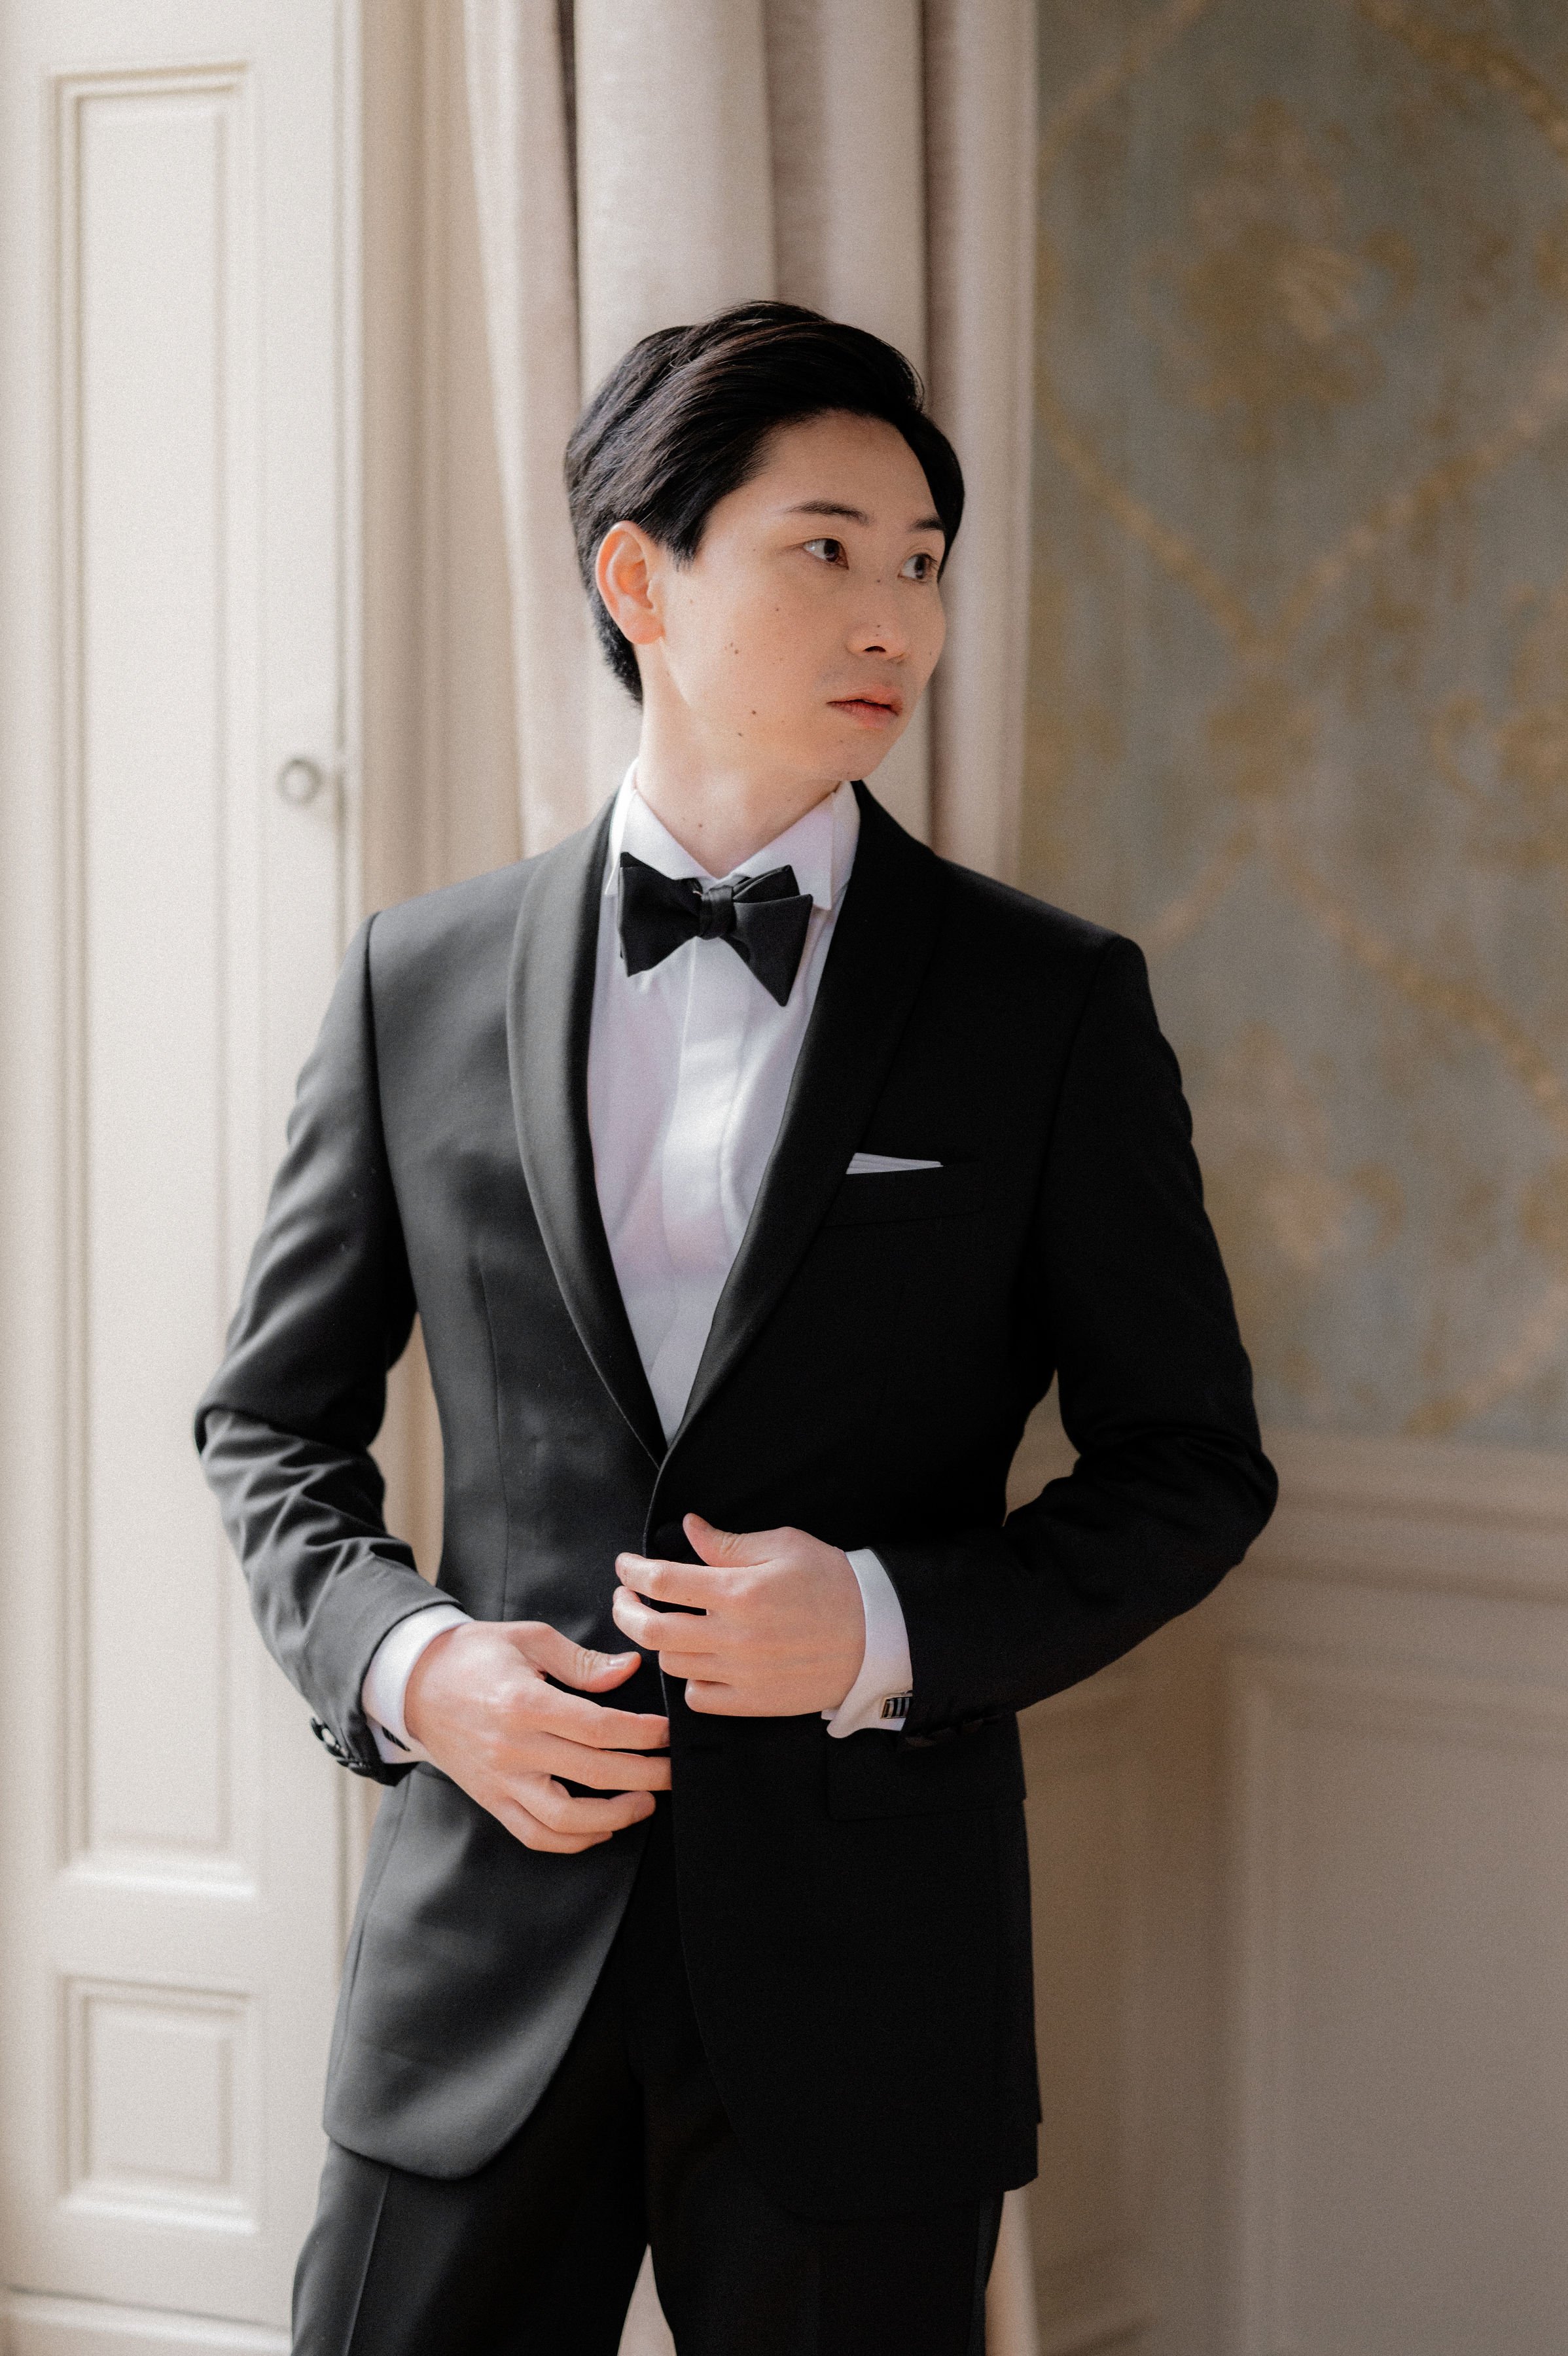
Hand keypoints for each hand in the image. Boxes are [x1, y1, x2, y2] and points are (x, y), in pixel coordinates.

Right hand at [402, 1620, 669, 1852]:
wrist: (414, 1685)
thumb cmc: (474, 1655)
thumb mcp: (528, 1639)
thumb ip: (582, 1662)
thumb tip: (629, 1670)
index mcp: (524, 1703)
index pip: (599, 1727)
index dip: (643, 1734)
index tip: (669, 1733)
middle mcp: (513, 1749)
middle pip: (594, 1773)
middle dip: (646, 1775)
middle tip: (675, 1771)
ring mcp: (500, 1781)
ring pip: (565, 1818)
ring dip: (614, 1817)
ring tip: (646, 1802)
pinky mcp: (491, 1800)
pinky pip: (535, 1835)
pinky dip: (573, 1840)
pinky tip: (603, 1827)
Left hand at [610, 1514, 864, 1716]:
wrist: (876, 1634)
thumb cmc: (832, 1582)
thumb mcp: (784, 1545)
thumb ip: (729, 1543)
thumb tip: (688, 1528)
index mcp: (739, 1591)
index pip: (663, 1581)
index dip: (633, 1571)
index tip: (626, 1566)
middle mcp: (734, 1636)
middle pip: (652, 1630)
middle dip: (626, 1610)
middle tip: (626, 1597)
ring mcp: (741, 1674)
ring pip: (672, 1664)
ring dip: (660, 1642)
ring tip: (666, 1625)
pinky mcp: (753, 1703)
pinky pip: (698, 1698)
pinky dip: (690, 1680)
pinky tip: (699, 1661)